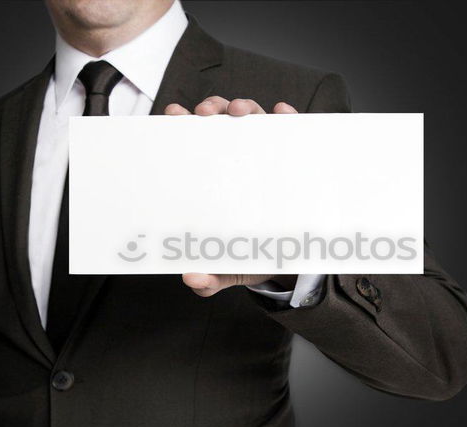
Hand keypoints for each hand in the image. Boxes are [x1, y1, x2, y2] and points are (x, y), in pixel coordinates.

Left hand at [165, 96, 297, 296]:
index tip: (172, 115)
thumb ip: (208, 279)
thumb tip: (192, 279)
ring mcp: (265, 155)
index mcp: (212, 178)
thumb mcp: (227, 270)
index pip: (192, 144)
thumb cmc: (250, 257)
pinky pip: (292, 131)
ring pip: (253, 118)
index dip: (180, 126)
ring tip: (240, 112)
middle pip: (220, 121)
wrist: (288, 263)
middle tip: (205, 115)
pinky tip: (282, 115)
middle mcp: (236, 159)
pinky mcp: (294, 158)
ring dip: (245, 107)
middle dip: (211, 108)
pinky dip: (287, 117)